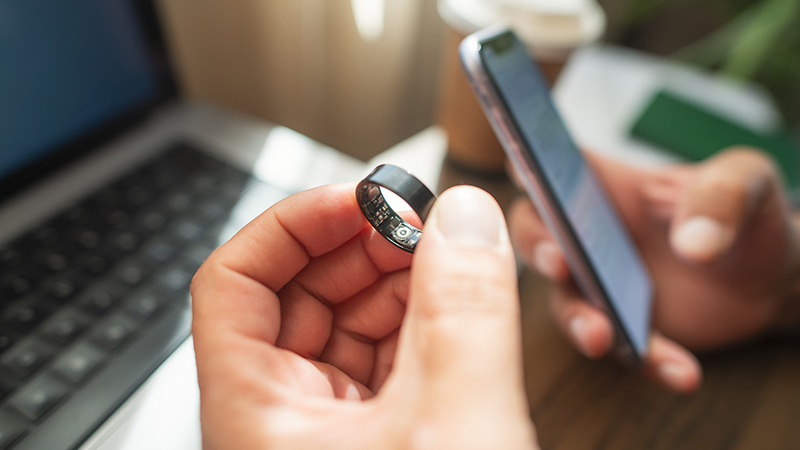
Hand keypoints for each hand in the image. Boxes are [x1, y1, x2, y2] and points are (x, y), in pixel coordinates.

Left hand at [191, 184, 537, 448]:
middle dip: (359, 247)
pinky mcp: (372, 442)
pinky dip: (419, 328)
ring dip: (395, 283)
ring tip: (445, 259)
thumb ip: (465, 314)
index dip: (291, 224)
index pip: (231, 283)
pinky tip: (454, 307)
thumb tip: (467, 220)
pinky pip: (382, 364)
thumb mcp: (456, 425)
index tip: (356, 200)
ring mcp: (325, 433)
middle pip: (293, 296)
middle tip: (416, 224)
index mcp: (256, 416)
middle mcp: (279, 420)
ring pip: (343, 329)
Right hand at [509, 148, 799, 392]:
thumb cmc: (748, 216)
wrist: (773, 282)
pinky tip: (680, 369)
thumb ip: (722, 193)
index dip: (528, 163)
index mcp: (609, 185)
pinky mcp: (624, 329)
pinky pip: (621, 347)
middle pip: (534, 233)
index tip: (521, 170)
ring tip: (603, 335)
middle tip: (559, 262)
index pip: (552, 164)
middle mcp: (591, 233)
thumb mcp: (749, 182)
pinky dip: (646, 360)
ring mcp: (601, 285)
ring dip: (578, 319)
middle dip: (537, 247)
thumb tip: (693, 242)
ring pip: (564, 301)